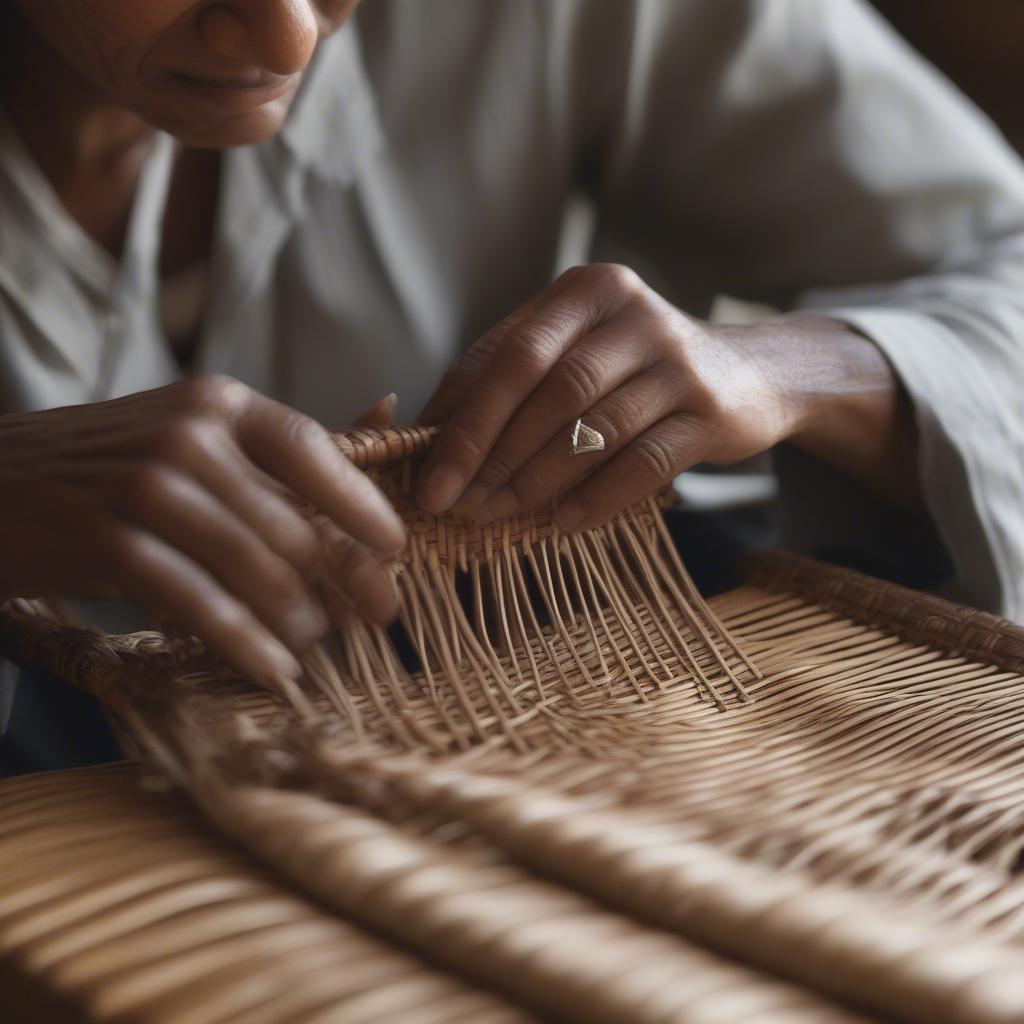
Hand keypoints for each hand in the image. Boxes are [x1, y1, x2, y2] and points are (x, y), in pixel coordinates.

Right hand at [0, 377, 406, 687]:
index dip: (363, 504)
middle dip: (346, 579)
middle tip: (374, 614)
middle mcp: (188, 436)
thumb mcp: (195, 433)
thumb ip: (283, 443)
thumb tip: (388, 410)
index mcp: (219, 403)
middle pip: (294, 522)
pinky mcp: (111, 543)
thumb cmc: (112, 466)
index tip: (397, 549)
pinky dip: (245, 643)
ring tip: (315, 643)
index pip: (313, 449)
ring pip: (256, 569)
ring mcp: (148, 488)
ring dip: (299, 619)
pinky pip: (201, 604)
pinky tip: (275, 669)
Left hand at [417, 264, 913, 528]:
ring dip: (536, 480)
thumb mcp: (576, 355)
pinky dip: (597, 498)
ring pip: (592, 424)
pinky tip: (562, 526)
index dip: (461, 420)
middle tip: (454, 505)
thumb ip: (510, 380)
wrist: (752, 376)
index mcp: (584, 292)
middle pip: (546, 386)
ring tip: (498, 518)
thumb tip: (426, 434)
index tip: (425, 477)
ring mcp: (676, 360)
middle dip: (490, 451)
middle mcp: (631, 313)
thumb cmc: (636, 371)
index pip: (506, 355)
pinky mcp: (709, 410)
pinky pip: (643, 462)